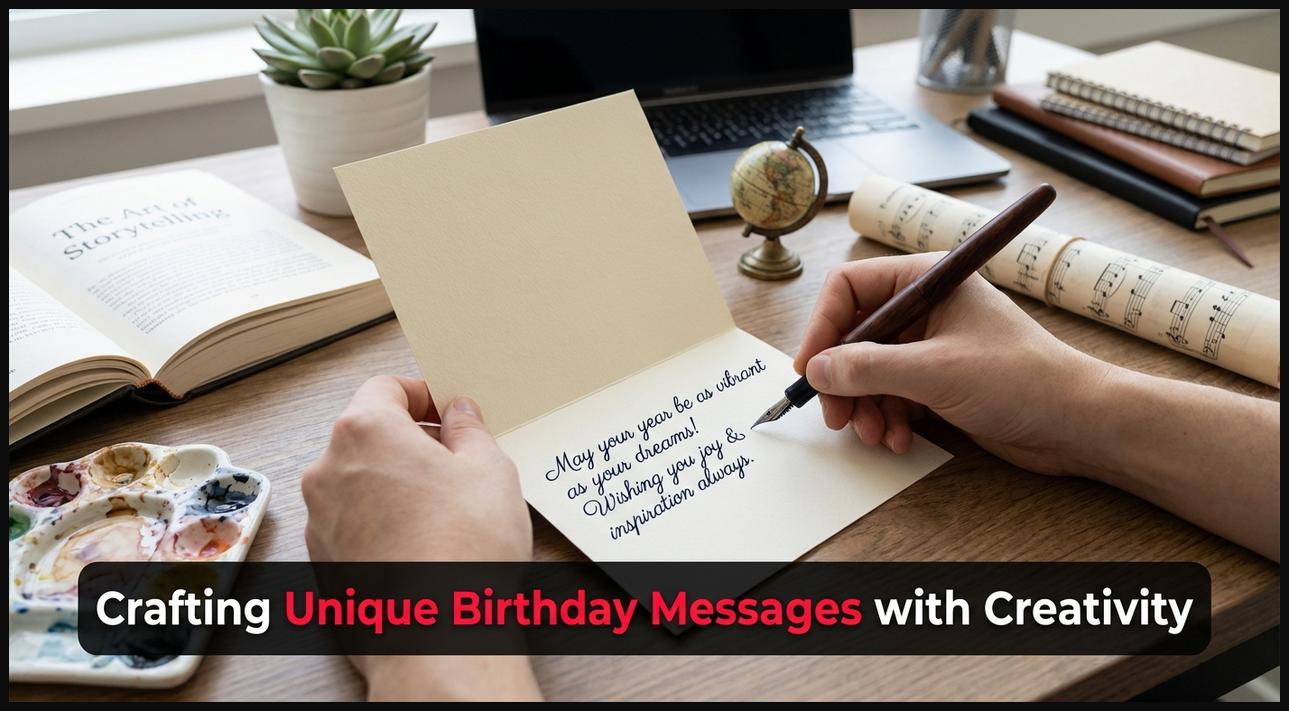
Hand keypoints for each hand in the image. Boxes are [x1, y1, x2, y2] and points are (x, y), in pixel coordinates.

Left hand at [302, 375, 540, 699]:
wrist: (437, 635)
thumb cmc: (463, 551)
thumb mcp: (491, 469)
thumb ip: (469, 430)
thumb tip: (458, 415)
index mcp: (365, 431)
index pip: (386, 387)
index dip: (423, 395)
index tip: (447, 412)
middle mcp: (328, 471)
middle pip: (368, 434)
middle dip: (410, 442)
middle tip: (456, 462)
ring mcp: (319, 520)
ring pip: (359, 482)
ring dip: (394, 484)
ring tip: (445, 510)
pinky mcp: (323, 563)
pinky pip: (353, 524)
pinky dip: (382, 524)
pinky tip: (423, 545)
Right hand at [794, 253, 1110, 475]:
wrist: (1077, 422)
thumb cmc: (1022, 379)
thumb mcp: (935, 371)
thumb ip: (869, 368)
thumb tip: (819, 370)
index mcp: (927, 280)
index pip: (850, 288)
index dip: (823, 327)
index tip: (811, 369)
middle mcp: (926, 307)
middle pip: (854, 334)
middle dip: (843, 379)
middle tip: (836, 416)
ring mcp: (931, 344)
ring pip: (869, 370)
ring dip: (864, 406)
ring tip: (875, 434)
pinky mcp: (939, 380)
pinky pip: (891, 394)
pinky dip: (887, 418)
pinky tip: (898, 440)